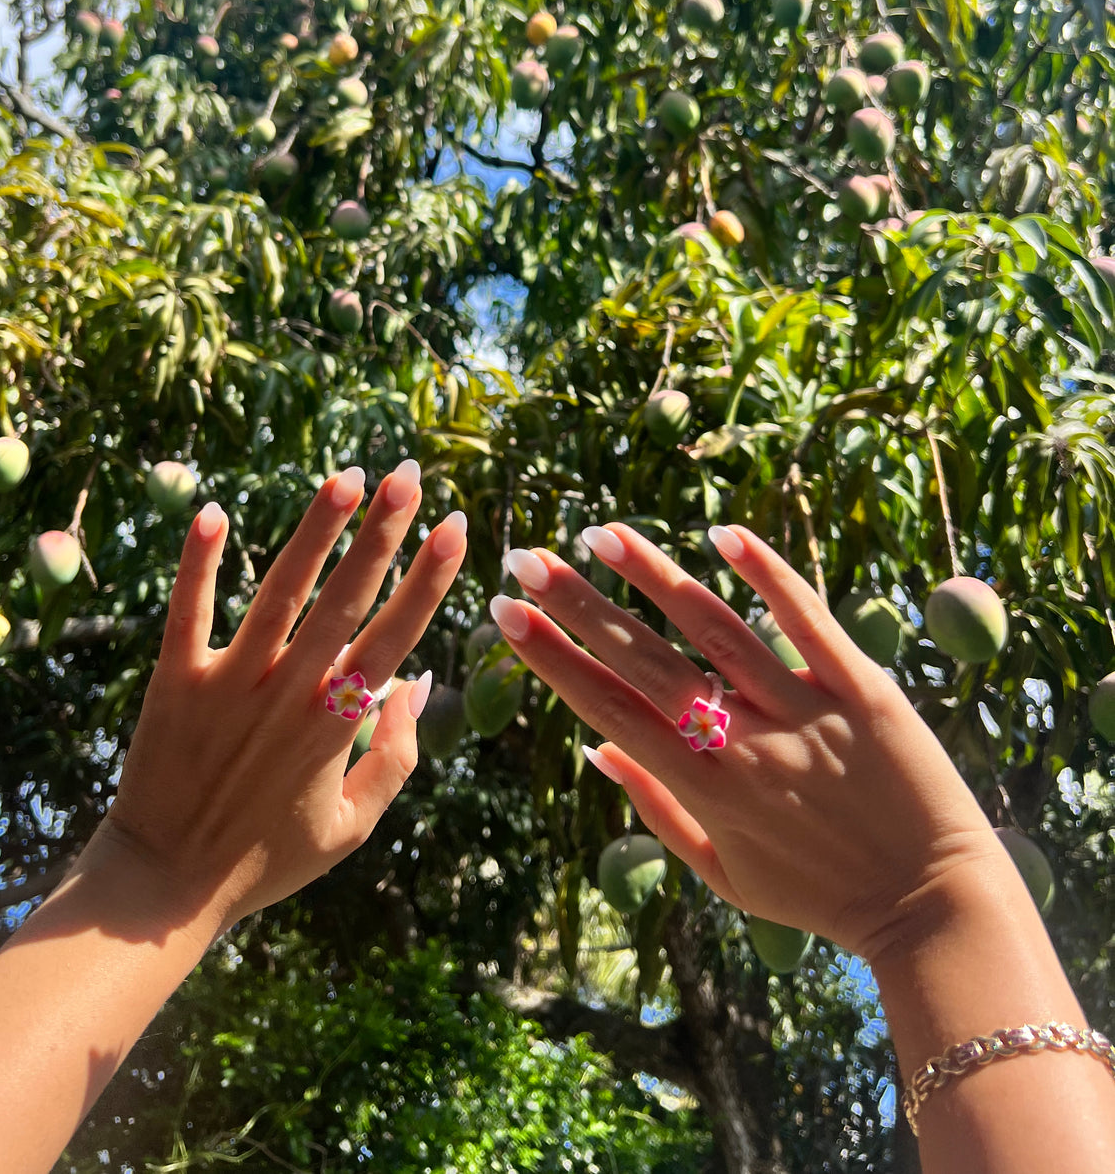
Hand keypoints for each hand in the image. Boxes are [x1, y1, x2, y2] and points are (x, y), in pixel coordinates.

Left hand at [86, 459, 466, 937]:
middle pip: (347, 595)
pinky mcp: (175, 680)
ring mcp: (231, 681)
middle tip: (407, 473)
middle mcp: (291, 691)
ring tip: (345, 476)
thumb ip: (394, 757)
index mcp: (338, 722)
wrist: (163, 887)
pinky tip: (213, 510)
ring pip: (281, 590)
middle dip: (383, 530)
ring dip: (315, 529)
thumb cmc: (264, 860)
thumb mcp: (352, 826)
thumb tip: (420, 683)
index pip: (396, 632)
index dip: (430, 575)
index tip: (455, 523)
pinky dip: (199, 561)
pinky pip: (188, 610)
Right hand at [492, 523, 1007, 965]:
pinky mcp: (863, 691)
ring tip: (601, 534)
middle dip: (579, 608)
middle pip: (646, 663)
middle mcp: (744, 748)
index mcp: (704, 791)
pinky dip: (767, 575)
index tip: (506, 613)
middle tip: (527, 559)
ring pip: (716, 632)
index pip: (609, 709)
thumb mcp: (724, 875)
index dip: (552, 659)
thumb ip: (656, 810)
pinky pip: (808, 623)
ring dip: (654, 578)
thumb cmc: (820, 896)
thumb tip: (592, 750)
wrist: (934, 908)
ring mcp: (804, 715)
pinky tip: (724, 534)